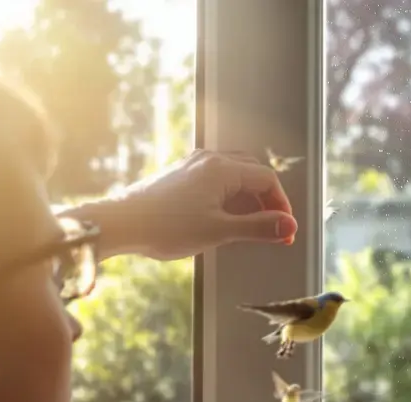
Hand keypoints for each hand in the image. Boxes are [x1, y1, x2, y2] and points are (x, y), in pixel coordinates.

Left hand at [59, 149, 298, 260]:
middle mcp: (209, 160)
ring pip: (235, 174)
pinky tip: (224, 218)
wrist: (120, 224)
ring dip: (249, 199)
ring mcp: (194, 165)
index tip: (284, 230)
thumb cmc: (166, 227)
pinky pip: (217, 179)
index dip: (281, 205)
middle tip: (272, 228)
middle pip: (253, 173)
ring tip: (249, 227)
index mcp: (222, 169)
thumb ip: (258, 228)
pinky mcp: (182, 175)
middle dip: (267, 200)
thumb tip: (289, 226)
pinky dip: (230, 196)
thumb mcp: (219, 231)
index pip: (267, 179)